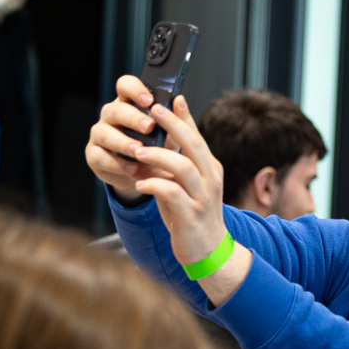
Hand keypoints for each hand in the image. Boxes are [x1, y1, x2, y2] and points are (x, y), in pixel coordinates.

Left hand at [86, 74, 247, 299]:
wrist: (207, 251)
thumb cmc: (192, 216)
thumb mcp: (187, 185)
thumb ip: (177, 164)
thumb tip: (158, 140)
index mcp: (210, 168)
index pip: (197, 136)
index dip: (185, 115)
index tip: (172, 97)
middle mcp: (210, 179)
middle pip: (193, 144)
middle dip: (173, 124)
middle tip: (153, 110)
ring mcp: (202, 197)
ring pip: (182, 166)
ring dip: (158, 155)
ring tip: (138, 151)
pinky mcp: (190, 215)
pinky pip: (171, 192)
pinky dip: (153, 184)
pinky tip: (140, 182)